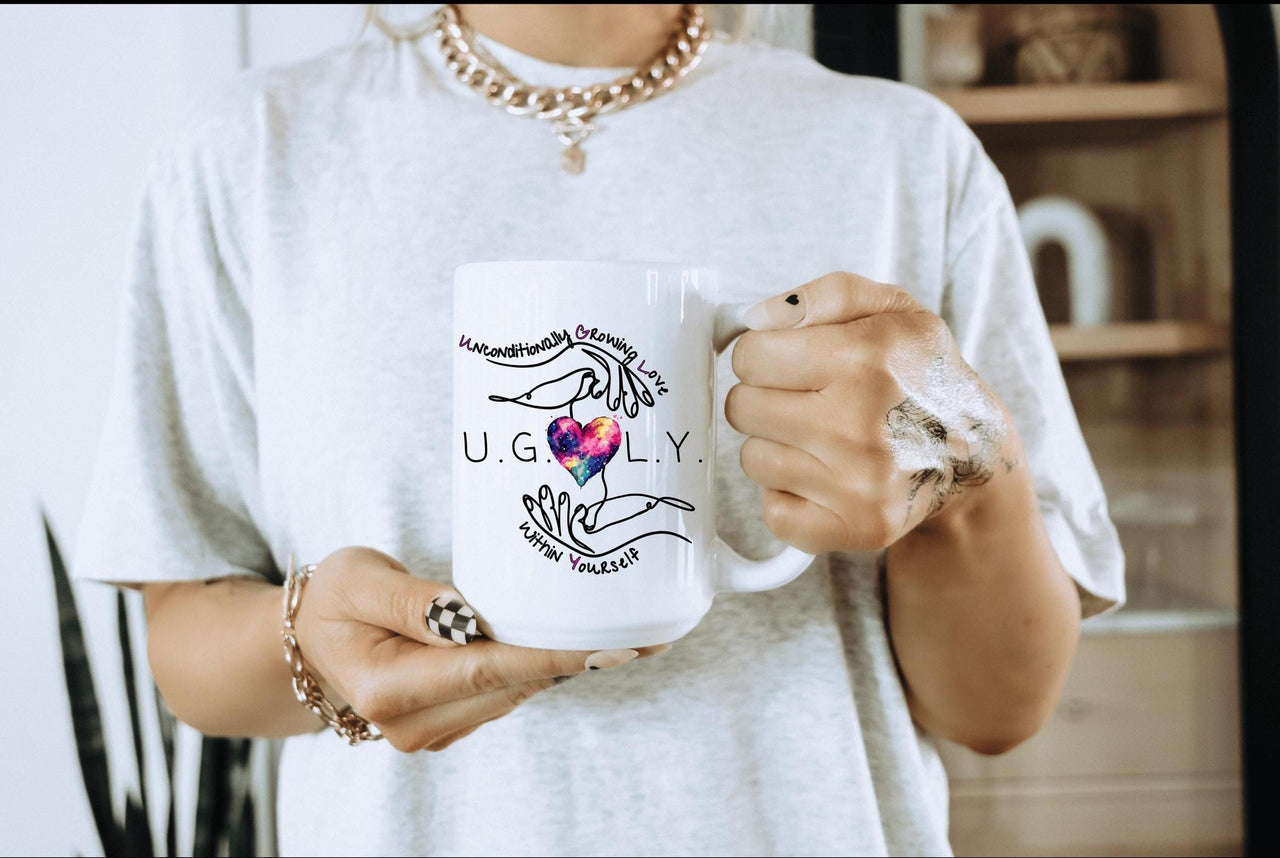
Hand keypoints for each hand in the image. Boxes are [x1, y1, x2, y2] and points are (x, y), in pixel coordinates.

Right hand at [293, 546, 663, 751]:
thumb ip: (415, 599)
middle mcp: (412, 724)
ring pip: (516, 692)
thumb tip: (470, 617)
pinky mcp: (447, 725)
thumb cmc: (333, 599)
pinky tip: (578, 644)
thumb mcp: (359, 579)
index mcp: (387, 689)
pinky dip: (541, 669)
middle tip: (648, 629)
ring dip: (566, 665)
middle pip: (513, 686)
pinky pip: (506, 693)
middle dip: (579, 659)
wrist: (304, 641)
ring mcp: (430, 732)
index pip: (488, 671)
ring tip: (629, 632)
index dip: (553, 658)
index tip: (612, 648)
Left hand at [726, 272, 1017, 553]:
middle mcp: (860, 424)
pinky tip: (825, 475)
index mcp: (864, 358)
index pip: (749, 356)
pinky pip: (773, 512)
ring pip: (752, 459)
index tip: (789, 360)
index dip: (763, 354)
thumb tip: (755, 319)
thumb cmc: (919, 373)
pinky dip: (789, 495)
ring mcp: (858, 484)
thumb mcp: (890, 308)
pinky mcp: (856, 528)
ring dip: (776, 446)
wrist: (971, 451)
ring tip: (820, 437)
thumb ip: (823, 295)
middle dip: (765, 398)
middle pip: (742, 407)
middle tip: (807, 399)